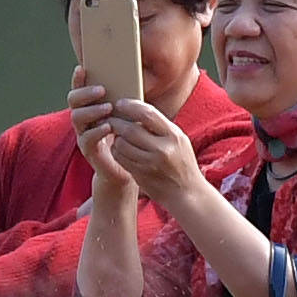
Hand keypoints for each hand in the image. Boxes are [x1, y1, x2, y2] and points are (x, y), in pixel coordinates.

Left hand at [75, 95, 199, 194]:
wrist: (187, 193)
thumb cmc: (182, 163)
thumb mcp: (179, 140)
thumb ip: (160, 127)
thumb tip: (137, 110)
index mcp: (174, 136)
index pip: (148, 114)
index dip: (130, 106)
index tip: (120, 103)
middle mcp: (163, 149)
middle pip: (131, 130)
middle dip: (116, 122)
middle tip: (110, 118)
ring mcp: (151, 164)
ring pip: (122, 145)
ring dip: (115, 138)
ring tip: (115, 134)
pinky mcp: (141, 175)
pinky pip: (121, 159)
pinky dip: (116, 151)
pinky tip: (118, 149)